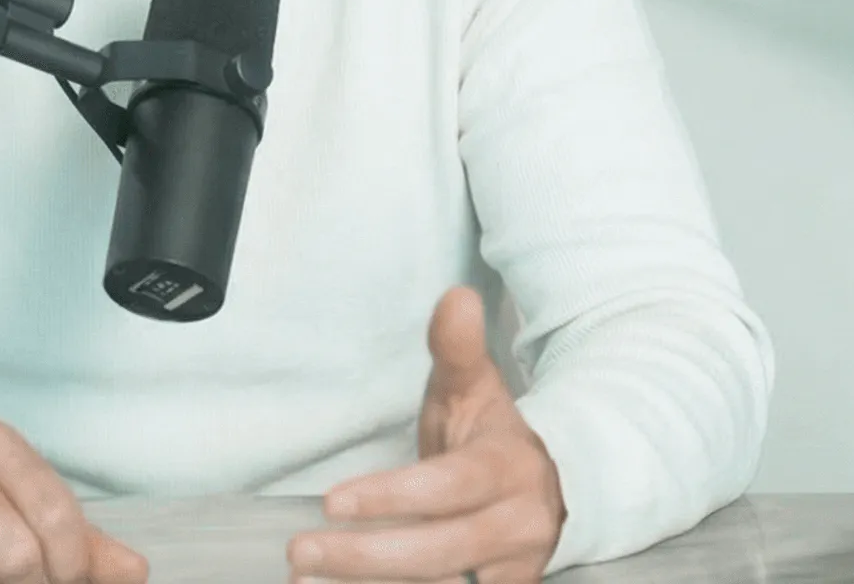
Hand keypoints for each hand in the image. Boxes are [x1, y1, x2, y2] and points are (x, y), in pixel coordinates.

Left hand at [287, 286, 566, 583]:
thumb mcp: (475, 389)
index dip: (392, 497)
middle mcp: (516, 526)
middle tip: (301, 551)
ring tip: (306, 581)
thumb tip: (457, 297)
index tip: (332, 502)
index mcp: (508, 469)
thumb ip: (458, 349)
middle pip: (440, 551)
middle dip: (367, 557)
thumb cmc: (491, 438)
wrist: (553, 490)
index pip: (449, 487)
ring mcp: (510, 571)